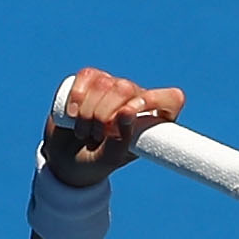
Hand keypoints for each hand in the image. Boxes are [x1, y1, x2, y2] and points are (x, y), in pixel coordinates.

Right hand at [42, 68, 184, 185]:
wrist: (66, 160)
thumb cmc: (95, 162)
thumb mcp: (110, 159)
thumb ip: (121, 142)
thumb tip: (127, 111)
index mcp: (152, 119)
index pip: (172, 98)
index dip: (154, 100)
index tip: (131, 114)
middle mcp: (135, 98)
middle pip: (127, 88)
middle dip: (105, 114)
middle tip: (97, 136)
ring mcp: (113, 87)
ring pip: (104, 83)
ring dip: (88, 111)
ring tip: (84, 132)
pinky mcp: (91, 81)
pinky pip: (88, 75)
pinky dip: (78, 95)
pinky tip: (72, 113)